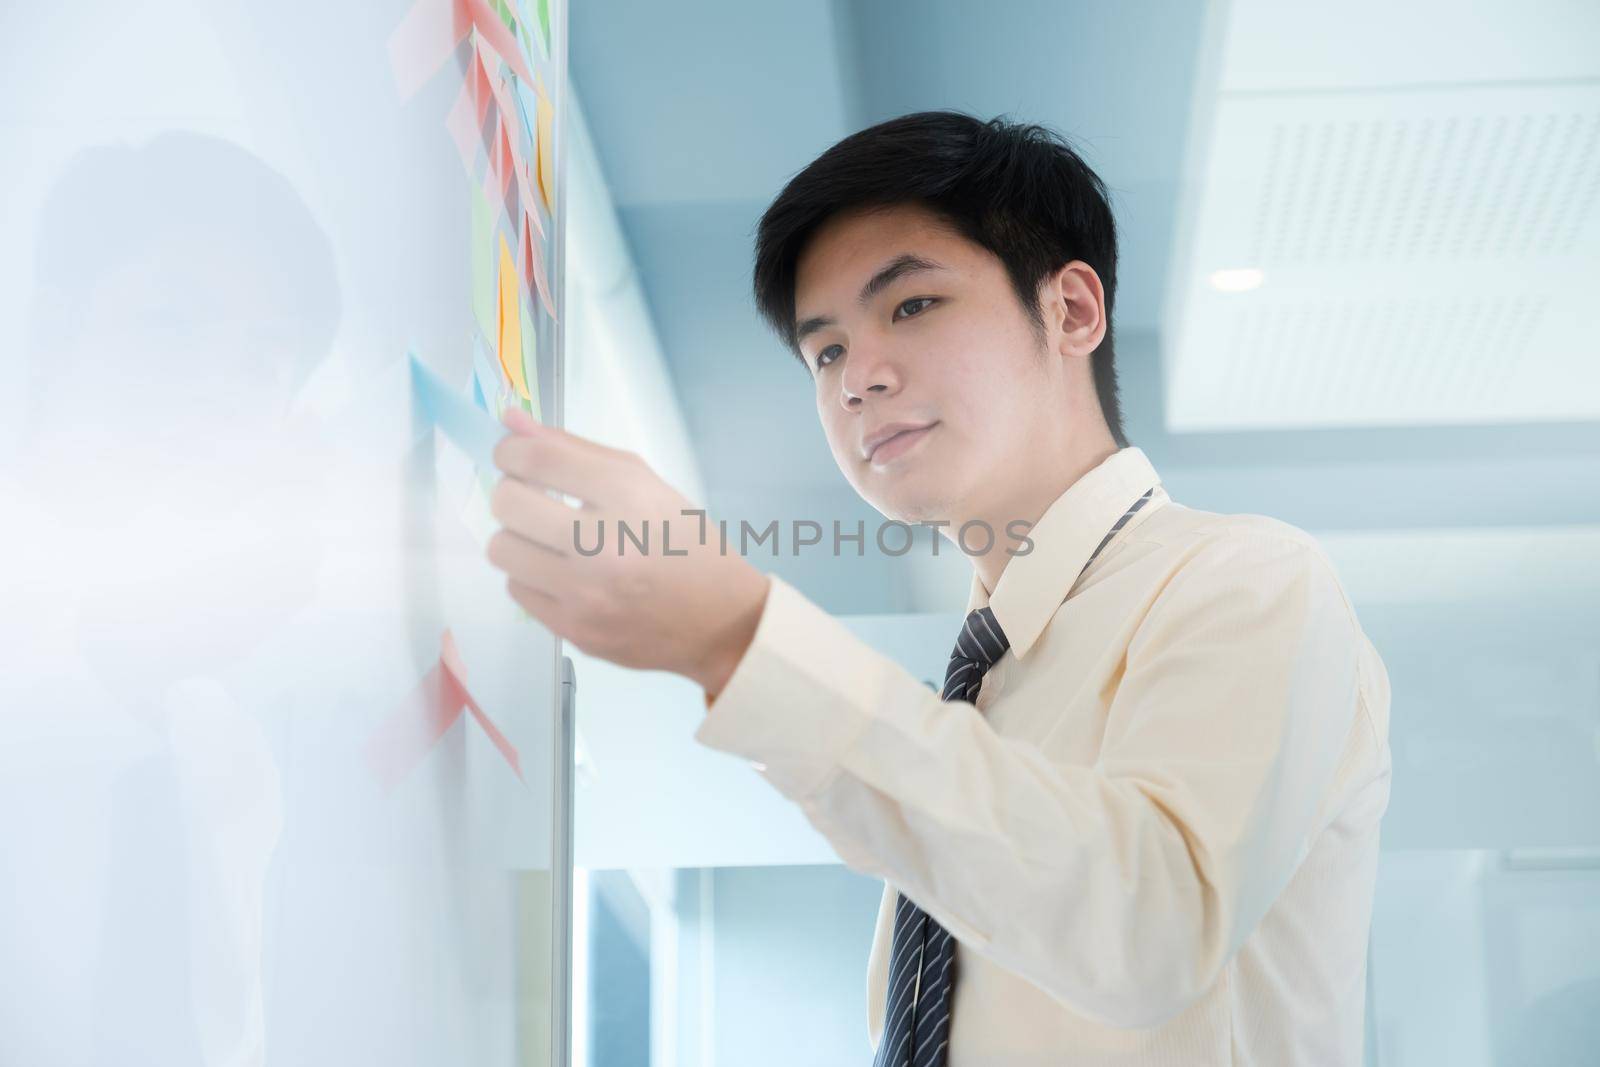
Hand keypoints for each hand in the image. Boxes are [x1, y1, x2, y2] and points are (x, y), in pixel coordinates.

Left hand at [485, 407, 770, 694]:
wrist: (721, 622)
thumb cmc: (687, 545)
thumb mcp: (646, 484)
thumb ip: (575, 451)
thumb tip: (511, 422)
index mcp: (629, 497)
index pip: (538, 459)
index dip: (510, 451)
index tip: (512, 456)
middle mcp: (604, 546)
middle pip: (508, 503)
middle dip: (513, 493)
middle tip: (535, 500)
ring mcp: (586, 595)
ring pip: (502, 549)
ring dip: (519, 538)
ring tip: (551, 542)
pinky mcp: (573, 630)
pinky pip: (517, 590)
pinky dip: (533, 577)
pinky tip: (564, 575)